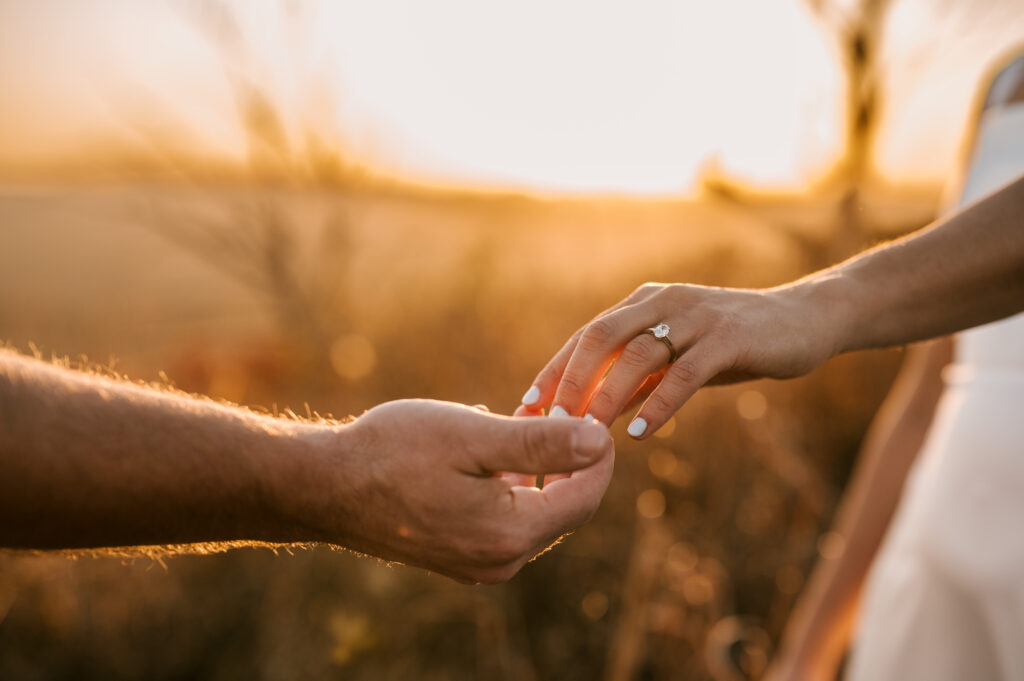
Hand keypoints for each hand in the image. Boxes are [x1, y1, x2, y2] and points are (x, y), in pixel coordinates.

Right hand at [289, 399, 613, 583]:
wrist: (325, 487)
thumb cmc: (394, 452)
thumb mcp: (472, 436)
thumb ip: (540, 442)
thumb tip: (600, 440)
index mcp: (509, 532)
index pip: (583, 496)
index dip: (598, 455)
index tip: (595, 415)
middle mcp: (500, 560)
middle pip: (563, 509)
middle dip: (570, 461)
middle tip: (561, 412)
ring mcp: (478, 564)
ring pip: (535, 512)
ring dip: (540, 469)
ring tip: (527, 421)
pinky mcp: (459, 557)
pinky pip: (506, 520)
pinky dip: (513, 485)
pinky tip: (493, 451)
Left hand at [520, 282, 841, 437]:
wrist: (805, 319)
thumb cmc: (732, 345)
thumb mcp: (678, 359)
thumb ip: (638, 379)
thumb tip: (594, 413)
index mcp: (645, 302)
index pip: (587, 335)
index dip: (555, 369)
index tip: (526, 405)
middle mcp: (664, 301)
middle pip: (601, 337)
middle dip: (570, 381)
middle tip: (549, 422)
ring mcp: (697, 316)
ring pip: (639, 354)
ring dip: (608, 396)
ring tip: (586, 433)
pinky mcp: (729, 338)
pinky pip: (685, 372)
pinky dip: (659, 403)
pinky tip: (641, 433)